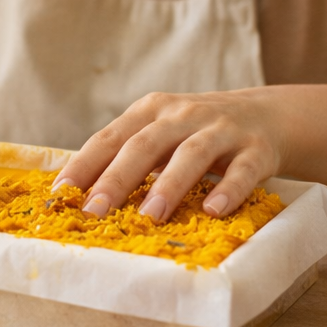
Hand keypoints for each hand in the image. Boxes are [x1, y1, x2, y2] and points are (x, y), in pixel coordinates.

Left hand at [52, 90, 283, 221]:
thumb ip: (128, 157)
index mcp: (151, 110)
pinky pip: (242, 171)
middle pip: (144, 144)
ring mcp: (221, 130)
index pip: (110, 137)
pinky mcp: (256, 149)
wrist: (267, 116)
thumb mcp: (161, 134)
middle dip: (116, 178)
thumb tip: (77, 199)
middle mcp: (183, 115)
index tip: (60, 195)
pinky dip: (228, 190)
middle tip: (93, 212)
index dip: (84, 165)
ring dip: (168, 185)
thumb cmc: (197, 134)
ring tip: (149, 216)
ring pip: (191, 155)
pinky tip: (213, 211)